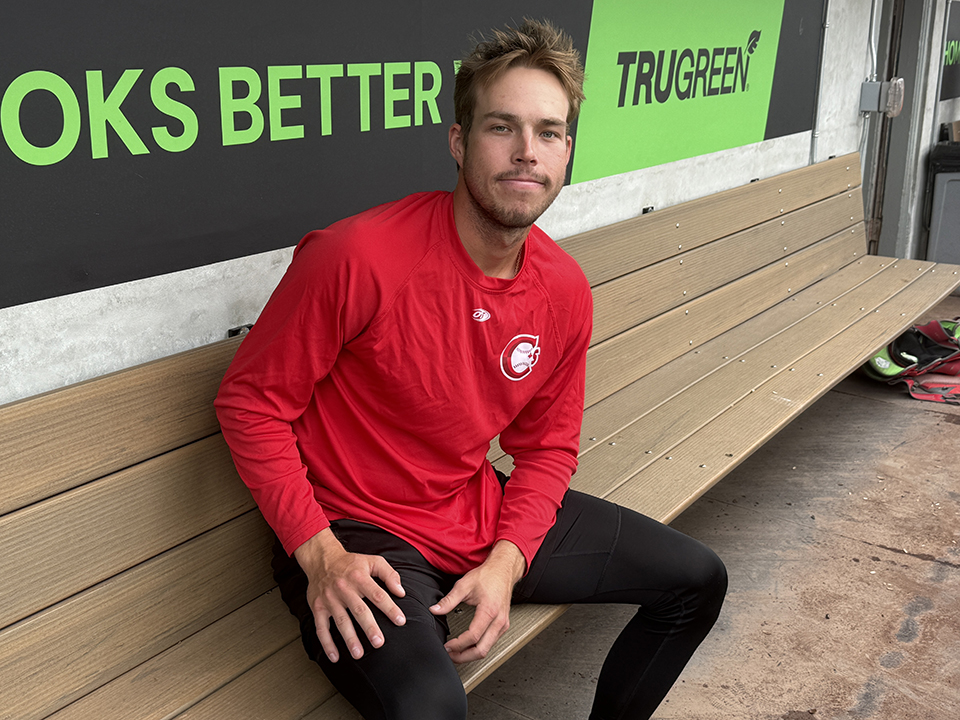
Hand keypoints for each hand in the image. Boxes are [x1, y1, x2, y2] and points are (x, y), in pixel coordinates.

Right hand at [294, 528, 405, 662]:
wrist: (322, 559)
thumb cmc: (352, 563)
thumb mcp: (373, 561)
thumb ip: (389, 574)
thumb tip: (401, 592)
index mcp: (359, 577)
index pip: (377, 594)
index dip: (390, 608)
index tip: (401, 621)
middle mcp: (344, 588)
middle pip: (359, 610)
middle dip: (369, 627)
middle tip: (379, 643)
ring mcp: (329, 599)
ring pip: (341, 621)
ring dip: (349, 639)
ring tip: (359, 654)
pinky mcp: (318, 607)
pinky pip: (321, 628)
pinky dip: (327, 644)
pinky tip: (335, 657)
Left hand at [430, 540, 524, 662]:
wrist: (503, 569)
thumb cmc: (488, 576)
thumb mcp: (464, 585)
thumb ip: (448, 600)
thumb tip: (435, 610)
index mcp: (489, 611)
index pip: (473, 636)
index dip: (458, 645)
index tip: (447, 646)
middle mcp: (499, 621)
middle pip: (481, 650)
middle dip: (463, 656)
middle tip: (450, 655)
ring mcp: (503, 625)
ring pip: (487, 649)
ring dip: (471, 654)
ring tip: (456, 653)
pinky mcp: (503, 625)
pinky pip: (491, 643)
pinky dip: (478, 648)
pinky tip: (468, 646)